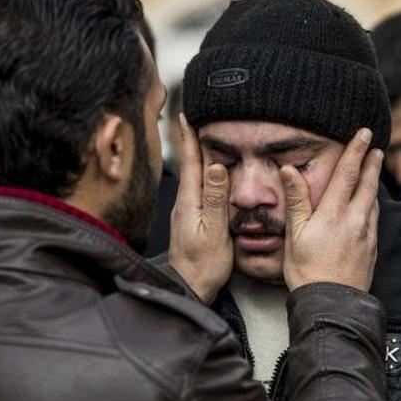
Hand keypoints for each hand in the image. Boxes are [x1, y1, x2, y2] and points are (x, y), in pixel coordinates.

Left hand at [168, 114, 232, 303]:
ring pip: (194, 174)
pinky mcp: (192, 218)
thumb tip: (216, 166)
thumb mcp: (215, 230)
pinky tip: (207, 171)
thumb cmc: (203, 264)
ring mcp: (187, 210)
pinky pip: (197, 187)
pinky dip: (201, 171)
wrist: (189, 286)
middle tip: (194, 116)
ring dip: (197, 153)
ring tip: (201, 135)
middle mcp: (185, 201)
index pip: (191, 161)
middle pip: (190, 163)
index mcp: (190, 200)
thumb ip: (216, 198)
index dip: (190, 136)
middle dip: (192, 138)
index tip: (187, 114)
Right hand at [280, 128, 382, 291]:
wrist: (331, 304)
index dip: (356, 151)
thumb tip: (290, 170)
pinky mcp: (372, 248)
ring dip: (374, 182)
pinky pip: (375, 218)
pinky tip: (371, 204)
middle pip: (368, 183)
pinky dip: (374, 203)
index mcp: (334, 214)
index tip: (363, 133)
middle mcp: (356, 220)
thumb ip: (296, 200)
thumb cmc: (307, 271)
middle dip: (372, 162)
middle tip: (376, 146)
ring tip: (374, 170)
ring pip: (374, 200)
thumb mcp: (295, 234)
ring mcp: (367, 235)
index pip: (348, 174)